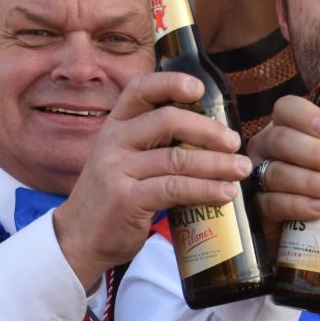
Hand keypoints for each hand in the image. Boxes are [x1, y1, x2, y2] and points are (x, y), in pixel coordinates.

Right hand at [54, 73, 250, 287]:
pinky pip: (175, 188)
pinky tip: (224, 193)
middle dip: (208, 130)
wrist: (79, 238)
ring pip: (177, 158)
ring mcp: (117, 170)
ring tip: (240, 170)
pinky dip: (206, 189)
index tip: (198, 89)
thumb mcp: (123, 160)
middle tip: (234, 142)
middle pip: (167, 120)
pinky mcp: (126, 199)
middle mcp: (112, 141)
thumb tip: (209, 137)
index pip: (140, 89)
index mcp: (114, 125)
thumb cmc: (112, 198)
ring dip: (217, 164)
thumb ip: (153, 144)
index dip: (170, 82)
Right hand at [246, 95, 319, 247]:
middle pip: (281, 139)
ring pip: (276, 172)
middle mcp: (268, 147)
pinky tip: (319, 209)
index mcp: (290, 128)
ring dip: (309, 181)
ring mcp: (257, 176)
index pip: (287, 109)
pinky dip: (296, 205)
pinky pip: (270, 203)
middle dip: (314, 153)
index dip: (304, 115)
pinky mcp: (256, 207)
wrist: (305, 231)